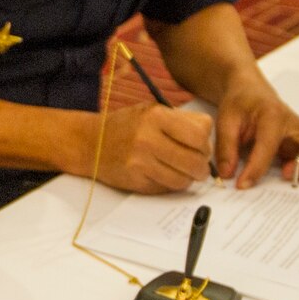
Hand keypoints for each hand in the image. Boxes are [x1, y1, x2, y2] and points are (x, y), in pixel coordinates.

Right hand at [78, 102, 212, 192]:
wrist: (90, 143)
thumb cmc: (126, 126)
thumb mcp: (152, 111)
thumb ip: (181, 122)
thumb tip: (209, 141)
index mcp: (156, 116)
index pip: (200, 134)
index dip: (205, 144)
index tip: (200, 147)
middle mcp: (147, 138)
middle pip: (195, 160)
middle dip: (202, 167)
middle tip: (198, 166)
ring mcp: (140, 161)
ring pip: (183, 179)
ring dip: (188, 179)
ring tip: (182, 172)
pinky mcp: (136, 180)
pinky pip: (166, 188)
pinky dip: (171, 184)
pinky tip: (164, 175)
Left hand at [212, 75, 298, 188]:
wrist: (252, 92)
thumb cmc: (241, 103)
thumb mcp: (225, 120)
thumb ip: (226, 147)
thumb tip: (228, 175)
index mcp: (273, 115)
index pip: (270, 145)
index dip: (256, 168)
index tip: (243, 184)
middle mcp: (296, 124)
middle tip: (285, 177)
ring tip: (291, 179)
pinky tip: (294, 175)